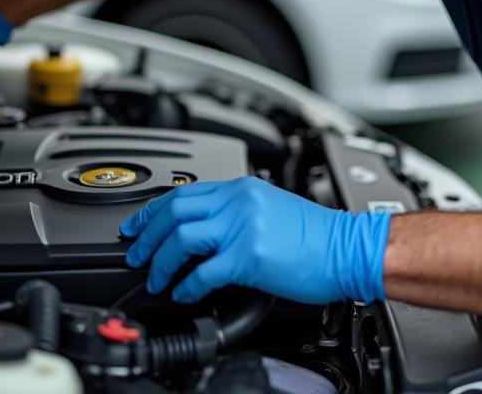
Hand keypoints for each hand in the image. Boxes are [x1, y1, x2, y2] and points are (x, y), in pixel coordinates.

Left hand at [119, 177, 390, 304]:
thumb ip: (236, 212)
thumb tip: (203, 232)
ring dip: (160, 262)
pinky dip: (186, 286)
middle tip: (135, 254)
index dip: (152, 210)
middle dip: (147, 235)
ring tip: (156, 279)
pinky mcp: (249, 256)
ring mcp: (243, 227)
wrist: (346, 248)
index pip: (184, 192)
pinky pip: (203, 272)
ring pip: (181, 238)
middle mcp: (239, 202)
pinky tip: (185, 294)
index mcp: (242, 188)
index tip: (136, 226)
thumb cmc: (316, 235)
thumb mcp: (269, 208)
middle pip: (174, 210)